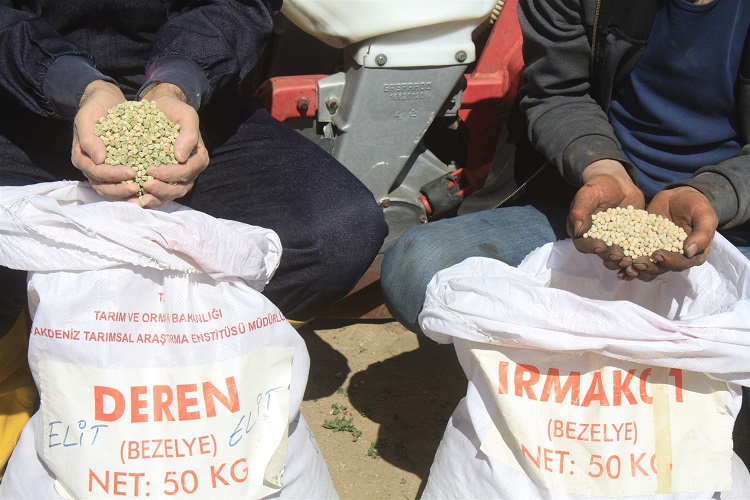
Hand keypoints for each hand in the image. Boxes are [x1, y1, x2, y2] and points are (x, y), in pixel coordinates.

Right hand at [72, 81, 141, 199]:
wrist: (105, 101)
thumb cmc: (94, 109)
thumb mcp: (86, 118)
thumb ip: (88, 138)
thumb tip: (99, 160)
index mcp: (82, 157)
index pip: (95, 172)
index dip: (112, 175)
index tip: (131, 172)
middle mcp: (92, 167)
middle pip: (103, 186)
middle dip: (120, 189)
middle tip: (138, 188)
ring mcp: (104, 169)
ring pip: (113, 189)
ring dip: (127, 193)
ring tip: (144, 192)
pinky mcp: (117, 167)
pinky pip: (124, 182)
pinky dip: (135, 187)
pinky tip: (149, 189)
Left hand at [138, 83, 208, 207]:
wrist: (161, 108)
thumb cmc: (175, 110)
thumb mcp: (186, 115)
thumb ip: (189, 134)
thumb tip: (181, 157)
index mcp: (198, 158)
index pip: (188, 171)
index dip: (171, 174)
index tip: (151, 170)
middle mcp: (190, 171)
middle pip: (181, 187)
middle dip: (164, 189)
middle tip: (145, 185)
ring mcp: (177, 177)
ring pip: (171, 194)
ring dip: (157, 197)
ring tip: (141, 197)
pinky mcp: (163, 178)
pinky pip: (159, 193)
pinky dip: (149, 198)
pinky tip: (136, 199)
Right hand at [568, 159, 644, 264]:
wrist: (619, 182)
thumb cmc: (600, 185)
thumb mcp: (588, 194)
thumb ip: (580, 210)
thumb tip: (578, 231)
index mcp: (582, 231)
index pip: (583, 244)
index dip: (591, 247)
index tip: (601, 247)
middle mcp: (596, 239)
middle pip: (601, 253)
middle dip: (610, 256)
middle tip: (620, 255)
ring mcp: (614, 241)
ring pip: (617, 255)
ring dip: (624, 259)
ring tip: (632, 259)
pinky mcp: (629, 239)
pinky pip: (633, 249)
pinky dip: (638, 254)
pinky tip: (646, 255)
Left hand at [614, 186, 716, 280]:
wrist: (679, 195)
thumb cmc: (697, 205)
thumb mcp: (705, 215)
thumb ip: (702, 234)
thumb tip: (690, 251)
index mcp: (692, 255)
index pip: (680, 263)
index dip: (669, 261)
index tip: (658, 254)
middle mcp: (674, 258)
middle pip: (659, 269)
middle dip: (647, 267)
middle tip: (635, 262)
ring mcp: (657, 253)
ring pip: (645, 267)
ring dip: (633, 269)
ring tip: (623, 264)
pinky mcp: (643, 246)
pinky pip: (634, 256)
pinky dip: (625, 262)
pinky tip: (614, 263)